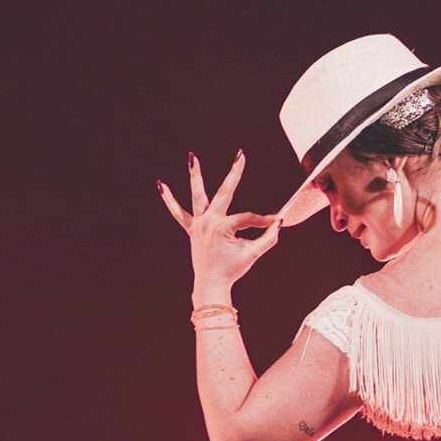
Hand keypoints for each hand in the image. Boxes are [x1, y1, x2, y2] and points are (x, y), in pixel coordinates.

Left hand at [158, 151, 281, 300]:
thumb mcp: (252, 254)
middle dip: (234, 173)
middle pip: (225, 192)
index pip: (248, 218)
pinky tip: (160, 185)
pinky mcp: (191, 230)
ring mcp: (198, 224)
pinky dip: (169, 200)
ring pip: (197, 196)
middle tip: (240, 155)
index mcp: (223, 227)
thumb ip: (268, 238)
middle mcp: (209, 221)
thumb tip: (279, 224)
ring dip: (195, 176)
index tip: (274, 222)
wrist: (211, 284)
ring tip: (192, 157)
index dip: (263, 222)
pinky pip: (178, 213)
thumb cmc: (231, 269)